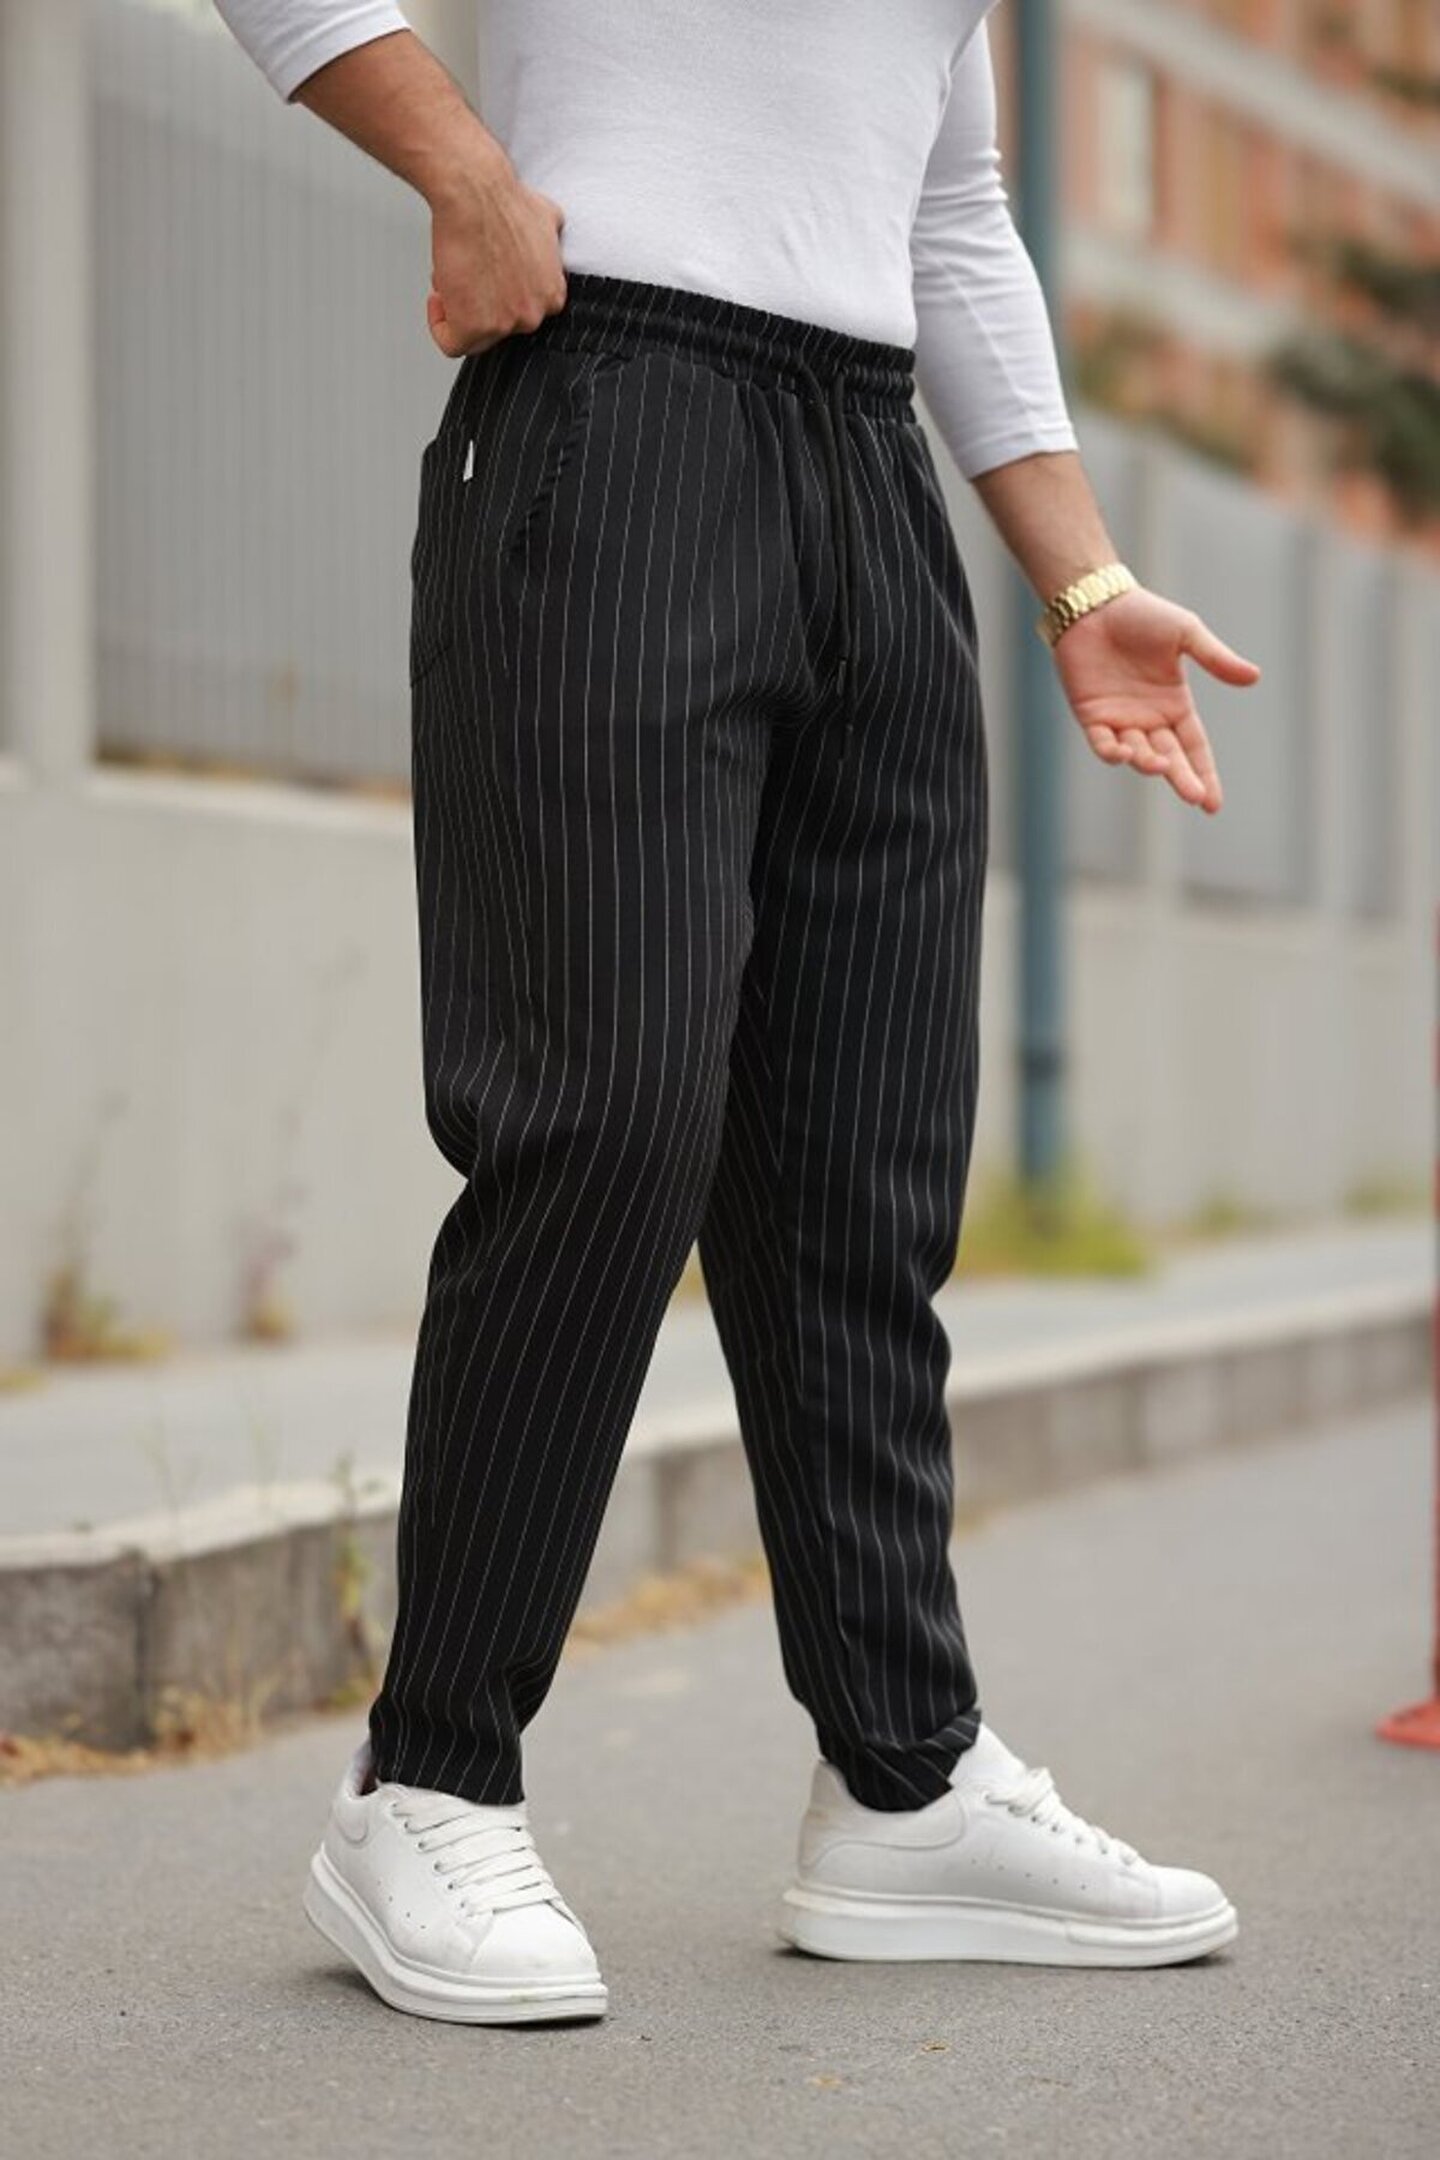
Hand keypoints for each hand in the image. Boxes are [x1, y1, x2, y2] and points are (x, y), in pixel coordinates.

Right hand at [425, 153, 567, 357]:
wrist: (475, 193)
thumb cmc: (502, 199)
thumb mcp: (546, 216)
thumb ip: (550, 237)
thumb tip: (548, 234)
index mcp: (553, 295)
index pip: (524, 313)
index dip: (500, 298)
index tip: (485, 282)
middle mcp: (535, 314)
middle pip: (500, 327)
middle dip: (478, 302)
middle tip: (464, 277)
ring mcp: (506, 324)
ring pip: (476, 336)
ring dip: (458, 310)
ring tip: (450, 278)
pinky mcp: (475, 327)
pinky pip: (452, 343)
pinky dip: (439, 324)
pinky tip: (437, 299)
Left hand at [1049, 584, 1259, 814]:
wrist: (1097, 603)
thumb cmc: (1143, 614)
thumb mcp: (1187, 634)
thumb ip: (1216, 659)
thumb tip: (1254, 678)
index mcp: (1175, 704)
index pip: (1195, 747)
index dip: (1205, 774)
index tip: (1213, 804)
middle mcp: (1149, 718)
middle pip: (1170, 758)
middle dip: (1182, 779)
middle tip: (1196, 797)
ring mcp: (1120, 719)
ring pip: (1138, 754)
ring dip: (1149, 763)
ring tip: (1161, 764)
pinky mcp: (1091, 715)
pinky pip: (1103, 743)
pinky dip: (1113, 752)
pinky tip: (1125, 753)